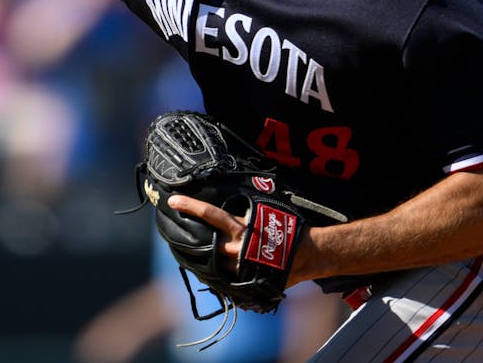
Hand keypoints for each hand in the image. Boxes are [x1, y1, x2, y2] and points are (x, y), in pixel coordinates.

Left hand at [167, 194, 322, 286]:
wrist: (309, 255)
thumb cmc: (289, 230)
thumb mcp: (265, 213)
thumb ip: (244, 211)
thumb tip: (229, 202)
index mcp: (240, 228)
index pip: (210, 214)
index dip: (190, 206)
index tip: (173, 201)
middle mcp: (235, 249)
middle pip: (203, 241)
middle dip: (187, 236)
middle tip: (173, 230)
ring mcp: (238, 268)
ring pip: (210, 263)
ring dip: (199, 257)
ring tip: (185, 251)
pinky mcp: (244, 282)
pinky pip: (223, 279)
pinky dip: (214, 274)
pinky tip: (206, 270)